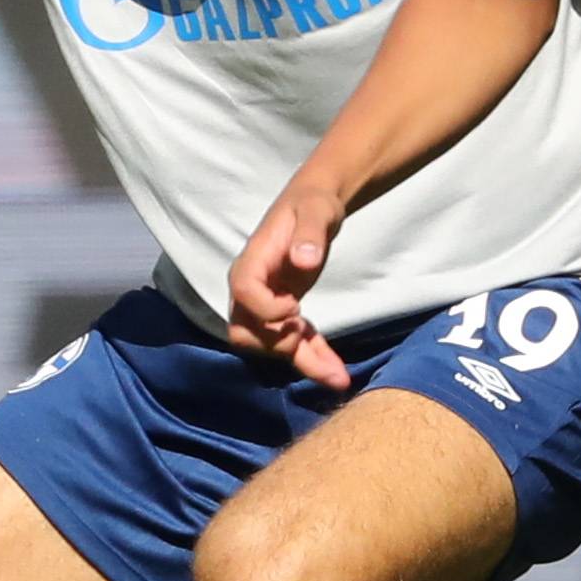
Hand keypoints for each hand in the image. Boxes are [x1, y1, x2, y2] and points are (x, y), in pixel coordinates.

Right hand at [227, 168, 356, 383]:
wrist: (315, 205)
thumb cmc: (312, 203)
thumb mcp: (316, 210)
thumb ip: (310, 232)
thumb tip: (304, 259)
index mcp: (252, 262)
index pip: (243, 293)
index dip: (265, 309)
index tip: (295, 308)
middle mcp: (251, 288)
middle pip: (245, 331)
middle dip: (275, 343)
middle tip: (306, 334)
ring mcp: (267, 304)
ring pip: (270, 346)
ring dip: (302, 362)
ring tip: (338, 377)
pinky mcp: (286, 313)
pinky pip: (294, 344)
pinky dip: (314, 360)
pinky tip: (337, 375)